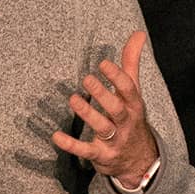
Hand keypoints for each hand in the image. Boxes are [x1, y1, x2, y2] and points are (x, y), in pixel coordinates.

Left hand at [52, 29, 158, 187]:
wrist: (138, 160)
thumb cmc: (130, 117)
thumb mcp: (134, 92)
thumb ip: (131, 63)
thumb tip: (138, 33)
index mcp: (133, 105)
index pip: (129, 89)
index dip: (117, 76)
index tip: (103, 63)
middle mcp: (126, 122)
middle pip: (116, 108)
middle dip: (103, 94)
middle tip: (87, 79)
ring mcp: (114, 140)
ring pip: (102, 128)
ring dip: (88, 114)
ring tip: (73, 99)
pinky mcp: (101, 155)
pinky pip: (85, 150)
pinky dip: (71, 145)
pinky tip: (56, 136)